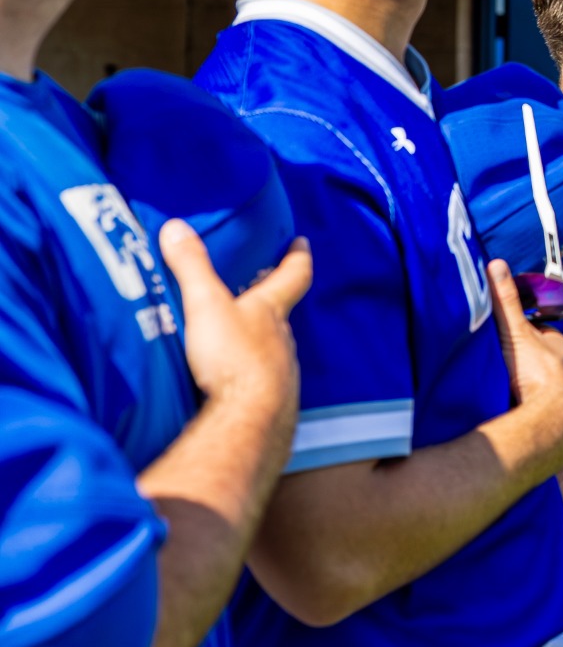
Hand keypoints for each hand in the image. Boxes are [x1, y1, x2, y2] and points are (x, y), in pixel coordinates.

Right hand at [162, 221, 307, 410]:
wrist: (249, 419)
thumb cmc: (233, 357)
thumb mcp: (206, 305)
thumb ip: (191, 267)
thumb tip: (176, 226)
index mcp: (271, 311)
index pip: (294, 275)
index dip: (297, 256)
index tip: (302, 242)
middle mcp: (282, 339)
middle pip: (281, 315)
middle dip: (269, 303)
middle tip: (257, 291)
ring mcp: (281, 372)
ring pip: (272, 349)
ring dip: (257, 342)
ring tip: (236, 339)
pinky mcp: (272, 400)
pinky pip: (262, 381)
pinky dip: (249, 375)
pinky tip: (232, 382)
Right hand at [487, 262, 562, 467]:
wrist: (553, 420)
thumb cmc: (536, 372)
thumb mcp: (515, 332)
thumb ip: (504, 301)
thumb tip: (496, 264)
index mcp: (558, 345)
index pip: (537, 333)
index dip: (521, 333)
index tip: (504, 336)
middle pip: (542, 360)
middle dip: (526, 362)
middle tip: (502, 366)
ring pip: (545, 386)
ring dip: (530, 390)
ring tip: (508, 393)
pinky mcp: (562, 421)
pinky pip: (545, 412)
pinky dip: (534, 413)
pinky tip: (520, 417)